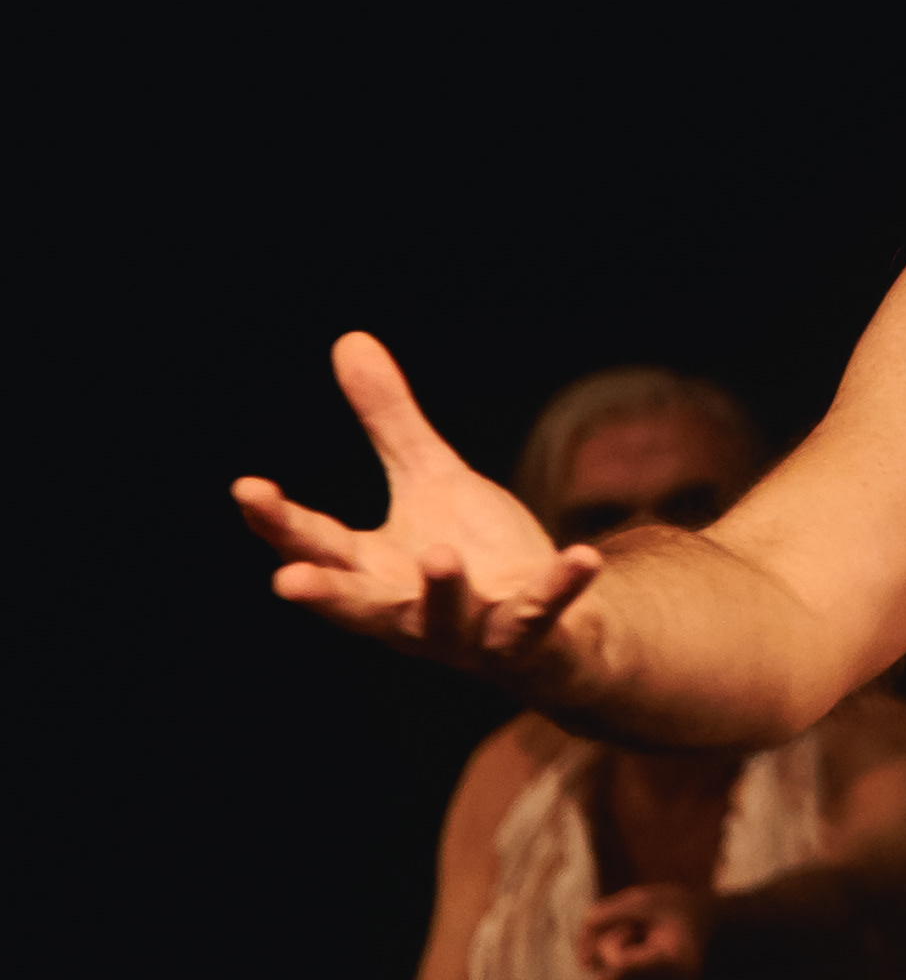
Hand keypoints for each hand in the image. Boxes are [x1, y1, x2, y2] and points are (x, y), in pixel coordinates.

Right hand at [233, 333, 606, 687]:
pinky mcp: (526, 639)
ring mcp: (466, 632)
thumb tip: (350, 340)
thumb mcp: (429, 479)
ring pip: (444, 617)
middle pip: (354, 603)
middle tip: (285, 582)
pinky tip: (584, 556)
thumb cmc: (471, 554)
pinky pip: (542, 614)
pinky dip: (560, 588)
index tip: (246, 487)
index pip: (313, 544)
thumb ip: (388, 422)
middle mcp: (407, 610)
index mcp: (372, 570)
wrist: (547, 627)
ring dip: (440, 589)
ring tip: (440, 555)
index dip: (276, 520)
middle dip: (323, 592)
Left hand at [583, 883, 713, 979]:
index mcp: (678, 964)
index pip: (618, 971)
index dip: (612, 944)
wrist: (711, 935)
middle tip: (641, 939)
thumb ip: (604, 917)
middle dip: (611, 958)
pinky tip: (646, 973)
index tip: (636, 928)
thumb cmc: (673, 913)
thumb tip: (583, 963)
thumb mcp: (641, 898)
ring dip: (614, 973)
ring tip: (645, 955)